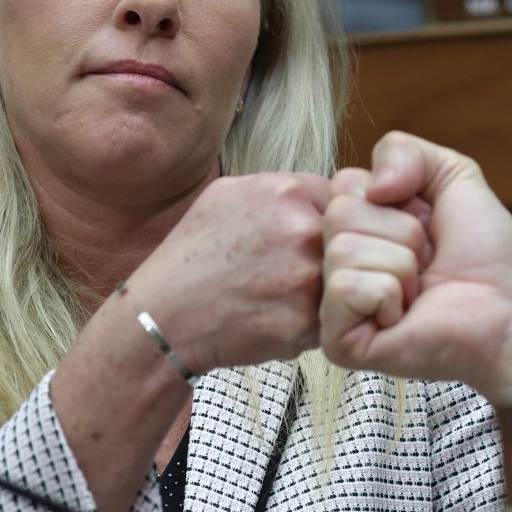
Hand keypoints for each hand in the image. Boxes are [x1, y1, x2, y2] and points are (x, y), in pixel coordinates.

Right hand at [124, 173, 329, 371]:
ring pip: (342, 280)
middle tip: (292, 272)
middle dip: (329, 257)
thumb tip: (328, 190)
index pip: (343, 199)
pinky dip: (310, 323)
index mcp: (285, 191)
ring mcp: (306, 276)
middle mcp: (301, 228)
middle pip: (347, 240)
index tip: (310, 239)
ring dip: (323, 290)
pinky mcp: (306, 320)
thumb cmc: (193, 257)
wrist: (163, 316)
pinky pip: (329, 318)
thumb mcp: (228, 196)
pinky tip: (275, 319)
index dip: (330, 222)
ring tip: (280, 296)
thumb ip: (282, 189)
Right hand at [320, 132, 511, 394]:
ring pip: (343, 248)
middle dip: (399, 229)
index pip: (336, 184)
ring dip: (400, 264)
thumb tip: (372, 187)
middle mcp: (338, 260)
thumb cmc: (483, 252)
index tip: (419, 221)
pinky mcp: (339, 340)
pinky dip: (389, 293)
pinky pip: (346, 287)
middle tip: (425, 259)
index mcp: (355, 224)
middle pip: (339, 211)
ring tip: (420, 287)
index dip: (386, 196)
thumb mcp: (452, 175)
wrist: (506, 307)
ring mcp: (335, 303)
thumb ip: (402, 150)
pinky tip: (405, 313)